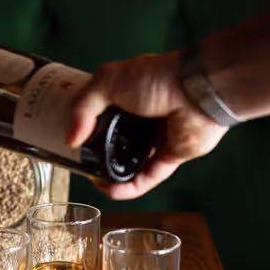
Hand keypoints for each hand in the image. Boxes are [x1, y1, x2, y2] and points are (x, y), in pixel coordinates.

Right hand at [67, 52, 228, 199]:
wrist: (198, 89)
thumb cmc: (158, 78)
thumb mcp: (107, 81)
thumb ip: (83, 107)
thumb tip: (71, 138)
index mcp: (127, 98)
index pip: (102, 118)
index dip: (86, 131)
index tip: (72, 143)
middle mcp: (143, 119)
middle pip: (116, 144)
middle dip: (99, 158)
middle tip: (83, 165)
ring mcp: (158, 139)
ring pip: (131, 165)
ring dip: (113, 178)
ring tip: (96, 183)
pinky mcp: (172, 157)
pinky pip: (147, 178)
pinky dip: (129, 188)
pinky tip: (110, 191)